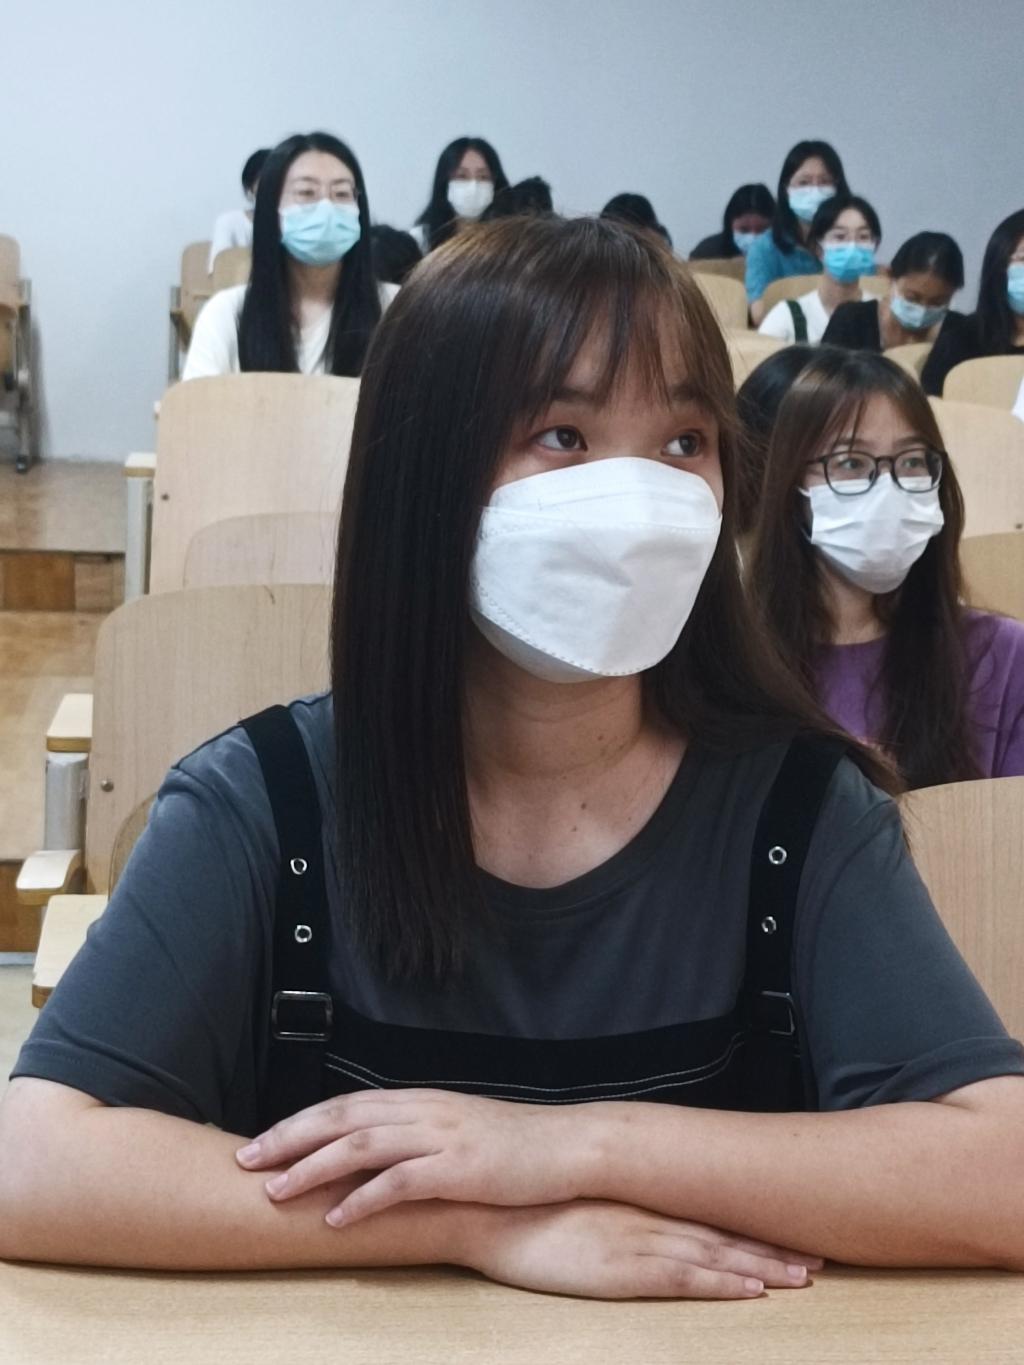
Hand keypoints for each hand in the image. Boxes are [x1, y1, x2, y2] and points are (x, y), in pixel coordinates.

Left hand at [237, 1089, 595, 1224]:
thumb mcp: (456, 1129)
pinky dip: (362, 1200)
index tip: (261, 1142)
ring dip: (312, 1168)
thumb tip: (373, 1154)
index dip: (299, 1122)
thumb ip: (416, 1134)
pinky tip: (336, 1219)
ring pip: (360, 1147)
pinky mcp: (457, 1169)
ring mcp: (439, 1138)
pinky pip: (399, 1183)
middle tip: (245, 1160)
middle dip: (289, 1138)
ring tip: (275, 1192)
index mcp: (418, 1101)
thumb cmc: (512, 1145)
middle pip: (341, 1118)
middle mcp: (422, 1111)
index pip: (345, 1105)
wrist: (567, 1147)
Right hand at [464, 1200, 822, 1299]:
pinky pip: (682, 1278)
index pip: (706, 1214)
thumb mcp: (582, 1202)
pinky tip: (750, 1289)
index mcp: (638, 1201)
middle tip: (818, 1259)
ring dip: (761, 1266)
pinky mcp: (621, 1268)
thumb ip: (615, 1208)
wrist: (492, 1211)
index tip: (789, 1234)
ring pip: (714, 1256)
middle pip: (722, 1235)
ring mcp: (636, 1241)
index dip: (751, 1228)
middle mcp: (646, 1217)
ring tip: (802, 1277)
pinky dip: (721, 1283)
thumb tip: (639, 1213)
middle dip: (772, 1248)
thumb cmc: (530, 1208)